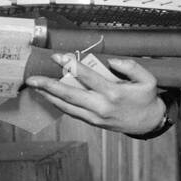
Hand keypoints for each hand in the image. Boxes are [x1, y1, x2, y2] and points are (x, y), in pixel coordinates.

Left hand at [24, 53, 164, 135]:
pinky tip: (48, 96)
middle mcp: (100, 106)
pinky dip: (58, 103)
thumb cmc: (146, 98)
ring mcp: (94, 116)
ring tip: (34, 87)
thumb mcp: (148, 80)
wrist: (148, 123)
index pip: (87, 76)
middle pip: (69, 94)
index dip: (70, 65)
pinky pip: (71, 112)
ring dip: (48, 96)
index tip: (57, 56)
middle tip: (31, 79)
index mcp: (113, 93)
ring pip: (66, 106)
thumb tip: (111, 61)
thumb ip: (131, 67)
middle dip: (48, 85)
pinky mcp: (92, 122)